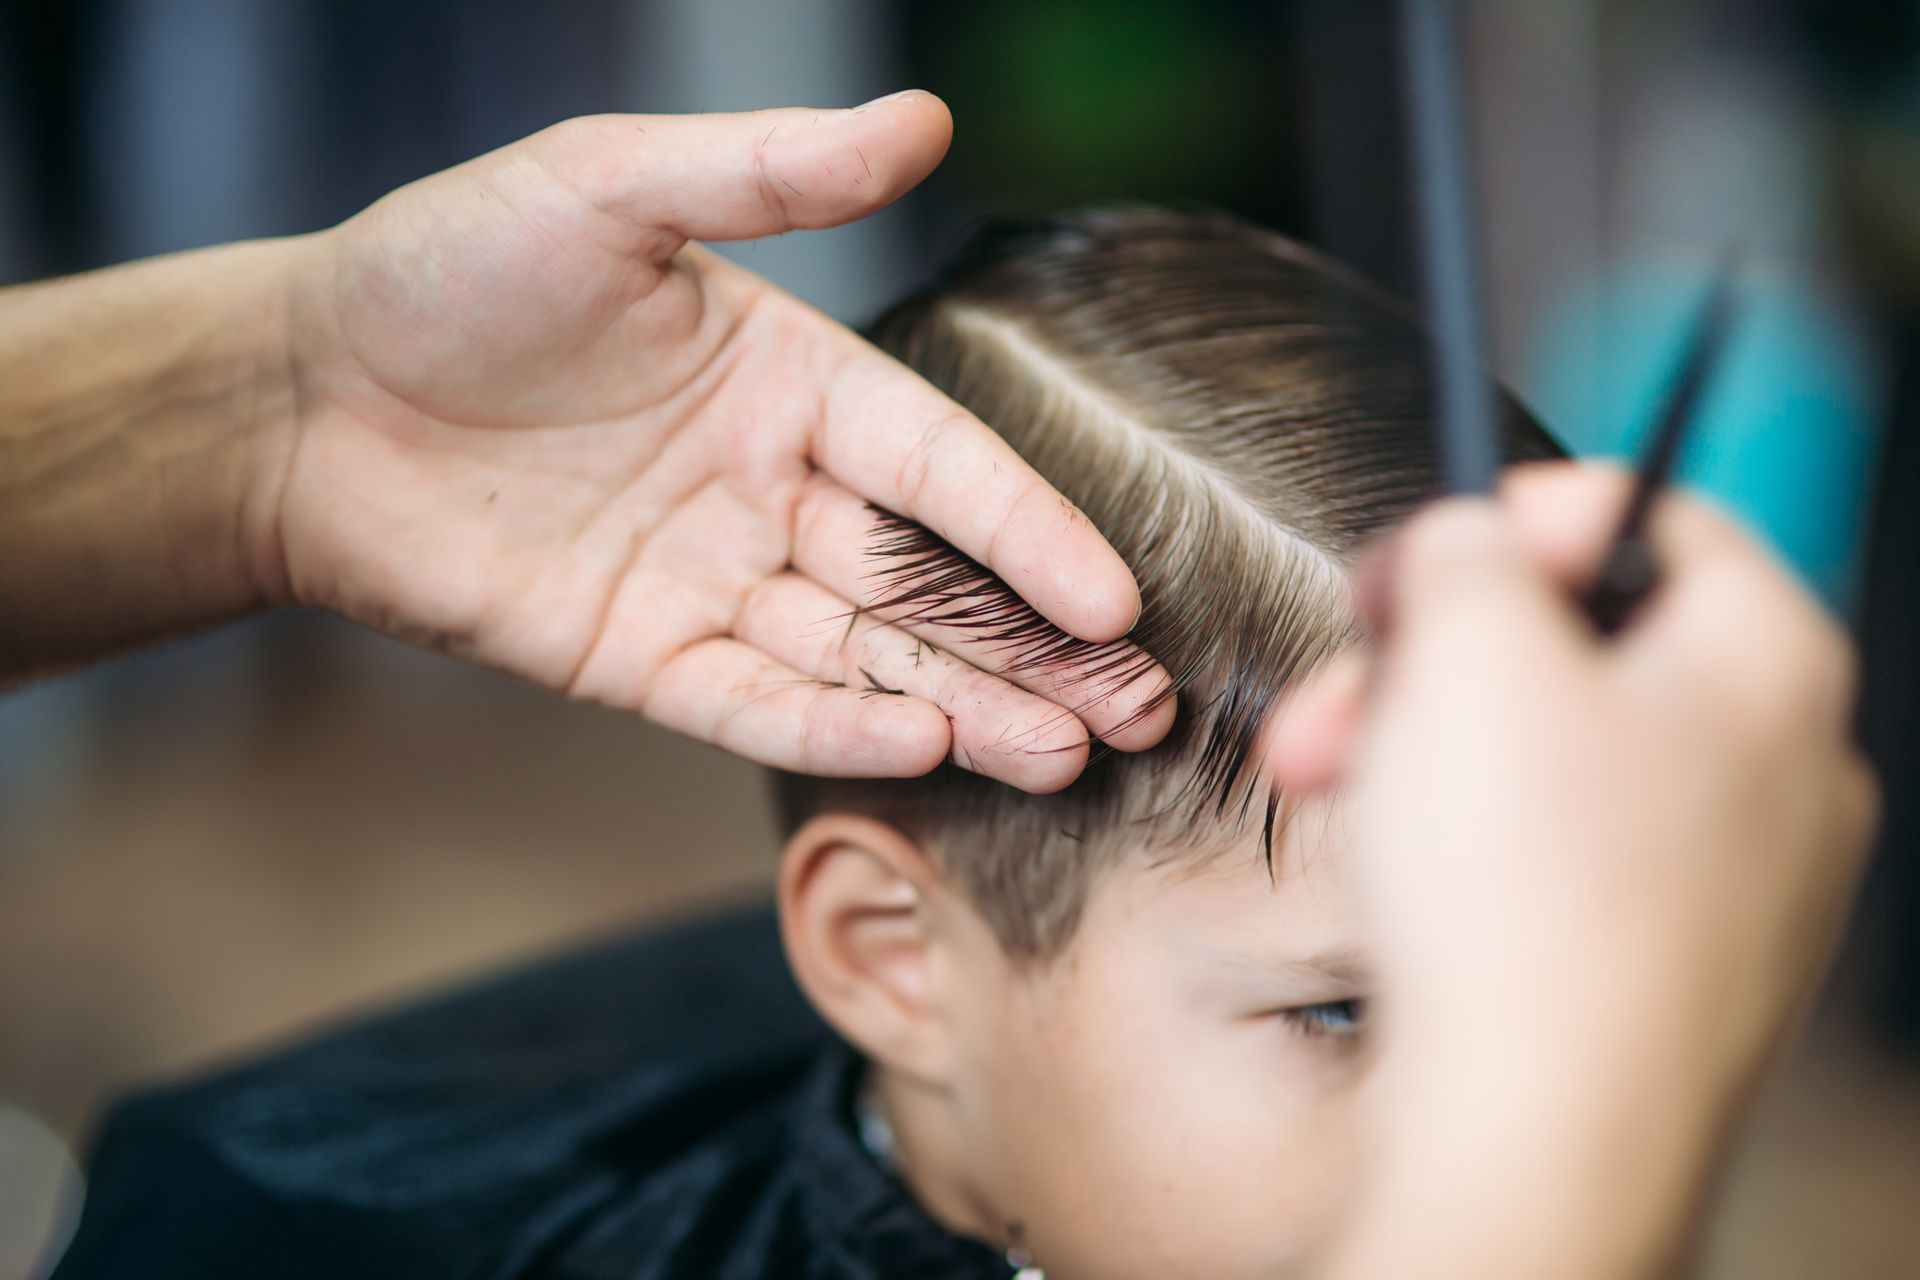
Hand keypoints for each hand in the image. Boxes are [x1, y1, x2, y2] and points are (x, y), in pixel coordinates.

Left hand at [260, 96, 1171, 789]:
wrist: (301, 395)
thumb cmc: (451, 268)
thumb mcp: (609, 187)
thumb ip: (768, 170)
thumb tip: (925, 118)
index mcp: (794, 381)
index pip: (943, 467)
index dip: (1029, 531)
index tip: (1112, 597)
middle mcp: (771, 489)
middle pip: (928, 582)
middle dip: (1034, 649)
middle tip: (1136, 709)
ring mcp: (711, 581)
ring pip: (864, 655)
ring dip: (966, 703)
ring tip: (1064, 755)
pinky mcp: (641, 658)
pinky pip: (754, 702)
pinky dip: (834, 728)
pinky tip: (922, 749)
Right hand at [1273, 462, 1876, 1276]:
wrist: (1535, 1131)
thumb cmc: (1521, 896)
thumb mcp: (1467, 648)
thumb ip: (1469, 548)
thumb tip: (1470, 544)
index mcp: (1770, 661)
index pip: (1658, 518)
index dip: (1525, 511)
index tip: (1434, 544)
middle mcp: (1781, 767)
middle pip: (1585, 644)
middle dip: (1431, 652)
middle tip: (1343, 679)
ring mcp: (1733, 878)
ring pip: (1557, 750)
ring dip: (1422, 741)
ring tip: (1323, 777)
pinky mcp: (1669, 963)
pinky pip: (1561, 851)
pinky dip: (1467, 834)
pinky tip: (1393, 863)